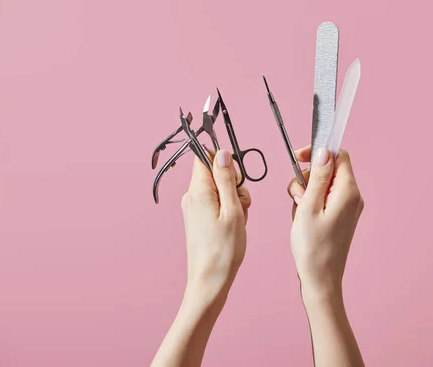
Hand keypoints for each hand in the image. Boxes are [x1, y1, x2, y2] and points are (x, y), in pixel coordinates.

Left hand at [181, 148, 250, 297]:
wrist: (210, 280)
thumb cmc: (224, 249)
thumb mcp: (233, 209)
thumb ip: (227, 179)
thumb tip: (222, 153)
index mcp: (198, 190)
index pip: (205, 157)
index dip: (224, 162)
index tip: (235, 179)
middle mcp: (191, 196)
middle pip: (216, 173)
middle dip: (234, 185)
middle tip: (241, 206)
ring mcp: (193, 207)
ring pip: (219, 189)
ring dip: (234, 200)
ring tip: (237, 220)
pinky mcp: (197, 217)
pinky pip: (216, 203)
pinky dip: (228, 210)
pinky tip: (232, 226)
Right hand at [287, 146, 363, 297]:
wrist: (321, 279)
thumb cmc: (313, 247)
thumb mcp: (309, 206)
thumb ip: (317, 176)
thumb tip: (324, 151)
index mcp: (348, 191)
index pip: (338, 155)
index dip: (318, 152)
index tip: (298, 159)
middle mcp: (352, 196)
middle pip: (328, 169)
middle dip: (306, 177)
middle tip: (296, 197)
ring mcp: (348, 207)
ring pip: (323, 185)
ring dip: (306, 192)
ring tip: (299, 213)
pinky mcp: (341, 216)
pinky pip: (324, 199)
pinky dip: (310, 204)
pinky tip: (303, 220)